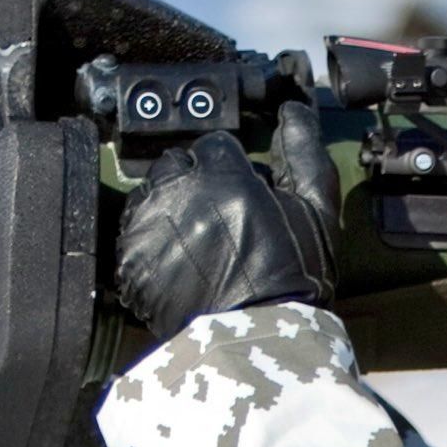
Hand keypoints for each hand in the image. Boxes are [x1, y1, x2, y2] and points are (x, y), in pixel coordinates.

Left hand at [116, 102, 337, 339]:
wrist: (260, 336)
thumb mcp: (316, 209)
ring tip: (197, 243)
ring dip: (169, 210)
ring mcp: (149, 227)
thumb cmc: (295, 274)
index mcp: (223, 174)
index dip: (230, 168)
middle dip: (193, 183)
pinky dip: (153, 246)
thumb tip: (293, 110)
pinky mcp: (130, 261)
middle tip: (217, 217)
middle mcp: (178, 192)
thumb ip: (303, 152)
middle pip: (174, 165)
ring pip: (150, 197)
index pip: (215, 144)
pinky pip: (134, 237)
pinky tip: (179, 265)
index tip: (239, 190)